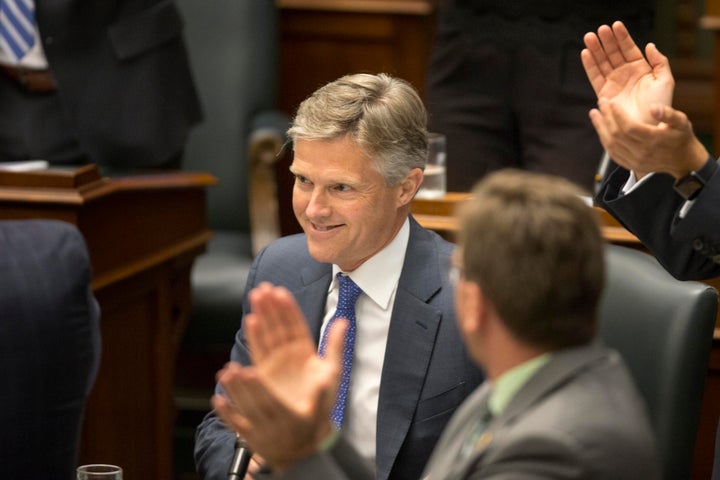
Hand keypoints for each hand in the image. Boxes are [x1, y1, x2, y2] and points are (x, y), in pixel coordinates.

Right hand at [213, 282, 347, 471]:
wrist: (307, 427)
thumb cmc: (322, 401)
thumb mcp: (332, 372)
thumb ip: (336, 346)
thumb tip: (344, 321)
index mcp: (305, 351)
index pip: (295, 324)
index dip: (288, 308)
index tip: (280, 292)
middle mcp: (288, 354)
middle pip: (278, 325)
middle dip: (271, 307)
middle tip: (263, 289)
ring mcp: (275, 363)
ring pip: (267, 334)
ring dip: (261, 316)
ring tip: (256, 298)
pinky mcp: (264, 373)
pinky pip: (258, 350)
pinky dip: (255, 336)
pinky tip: (251, 321)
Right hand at [582, 21, 673, 124]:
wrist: (648, 126)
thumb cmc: (660, 105)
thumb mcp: (665, 80)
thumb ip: (660, 62)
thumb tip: (649, 45)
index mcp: (640, 68)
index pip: (628, 48)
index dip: (622, 37)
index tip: (615, 25)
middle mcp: (625, 74)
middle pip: (613, 53)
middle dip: (606, 41)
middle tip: (600, 30)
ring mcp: (614, 83)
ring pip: (602, 62)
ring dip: (595, 50)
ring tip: (589, 37)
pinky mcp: (604, 94)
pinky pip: (595, 77)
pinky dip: (590, 65)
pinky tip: (586, 53)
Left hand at [589, 101, 708, 178]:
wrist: (682, 160)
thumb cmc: (681, 137)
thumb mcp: (681, 122)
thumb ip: (668, 114)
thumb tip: (653, 107)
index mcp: (654, 140)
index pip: (629, 127)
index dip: (618, 114)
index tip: (611, 102)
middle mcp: (642, 152)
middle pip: (617, 135)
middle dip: (606, 118)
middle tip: (600, 103)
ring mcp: (635, 161)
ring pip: (611, 145)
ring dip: (600, 128)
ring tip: (594, 114)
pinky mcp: (631, 165)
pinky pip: (612, 153)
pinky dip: (605, 140)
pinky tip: (600, 128)